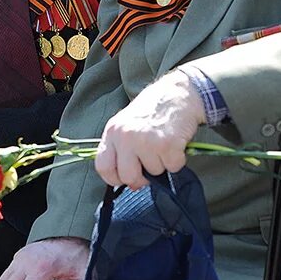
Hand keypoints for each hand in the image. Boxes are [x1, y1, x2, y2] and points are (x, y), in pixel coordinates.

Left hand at [94, 70, 204, 189]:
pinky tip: (175, 144)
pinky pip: (172, 167)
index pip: (103, 166)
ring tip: (163, 145)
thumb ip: (123, 152)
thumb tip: (132, 185)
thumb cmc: (151, 112)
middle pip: (127, 176)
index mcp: (112, 132)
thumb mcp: (127, 126)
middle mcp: (125, 136)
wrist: (177, 93)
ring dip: (162, 164)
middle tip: (150, 166)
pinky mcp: (167, 144)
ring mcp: (145, 140)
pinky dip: (177, 160)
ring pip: (154, 173)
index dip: (114, 179)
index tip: (125, 179)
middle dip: (141, 178)